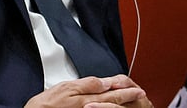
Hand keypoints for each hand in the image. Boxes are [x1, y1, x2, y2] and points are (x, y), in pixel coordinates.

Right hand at [24, 75, 150, 107]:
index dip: (126, 90)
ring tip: (132, 101)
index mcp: (88, 99)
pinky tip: (113, 106)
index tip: (137, 89)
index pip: (112, 92)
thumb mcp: (65, 87)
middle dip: (129, 98)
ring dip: (121, 105)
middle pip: (114, 102)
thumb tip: (103, 81)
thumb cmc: (45, 105)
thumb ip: (87, 84)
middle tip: (140, 95)